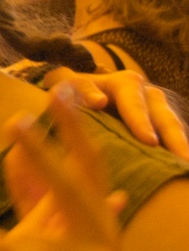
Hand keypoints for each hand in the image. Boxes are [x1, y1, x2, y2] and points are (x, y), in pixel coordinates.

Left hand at [44, 66, 188, 158]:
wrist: (83, 89)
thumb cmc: (74, 90)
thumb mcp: (72, 86)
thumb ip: (83, 91)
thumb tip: (99, 102)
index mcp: (126, 83)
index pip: (134, 105)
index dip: (141, 123)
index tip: (149, 141)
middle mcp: (148, 93)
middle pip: (164, 117)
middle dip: (174, 139)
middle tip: (182, 159)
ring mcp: (158, 107)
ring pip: (172, 128)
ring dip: (181, 146)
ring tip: (185, 166)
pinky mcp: (160, 121)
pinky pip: (171, 136)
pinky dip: (175, 150)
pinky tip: (178, 167)